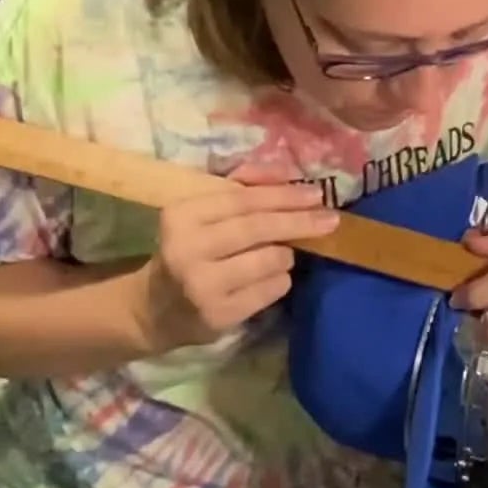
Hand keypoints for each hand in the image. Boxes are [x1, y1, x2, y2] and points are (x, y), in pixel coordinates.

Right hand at [131, 165, 338, 351]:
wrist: (157, 308)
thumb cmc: (190, 249)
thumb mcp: (203, 213)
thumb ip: (241, 188)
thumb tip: (287, 173)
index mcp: (181, 215)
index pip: (242, 199)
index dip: (283, 194)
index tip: (316, 193)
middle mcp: (188, 249)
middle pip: (258, 228)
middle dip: (299, 221)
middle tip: (330, 219)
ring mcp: (202, 285)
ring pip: (270, 260)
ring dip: (287, 254)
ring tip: (286, 254)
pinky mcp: (219, 315)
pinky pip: (270, 290)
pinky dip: (280, 280)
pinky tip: (272, 278)